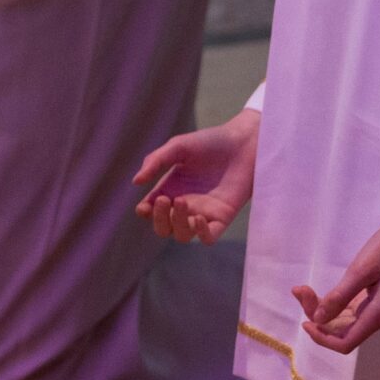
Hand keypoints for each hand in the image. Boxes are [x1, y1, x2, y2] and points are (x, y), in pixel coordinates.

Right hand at [134, 109, 259, 244]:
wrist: (243, 143)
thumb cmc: (211, 142)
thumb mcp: (179, 146)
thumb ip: (156, 160)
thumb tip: (135, 182)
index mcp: (172, 187)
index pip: (152, 209)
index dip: (145, 212)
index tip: (144, 206)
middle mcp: (185, 204)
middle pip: (164, 227)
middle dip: (159, 220)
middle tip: (164, 200)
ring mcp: (204, 212)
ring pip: (182, 235)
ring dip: (177, 224)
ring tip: (181, 201)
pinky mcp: (223, 217)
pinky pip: (208, 237)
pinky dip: (200, 233)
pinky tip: (199, 217)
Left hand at [293, 200, 379, 354]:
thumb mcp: (362, 269)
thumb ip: (340, 296)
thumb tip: (318, 320)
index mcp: (377, 315)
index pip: (345, 343)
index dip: (322, 338)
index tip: (303, 321)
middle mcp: (378, 318)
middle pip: (342, 331)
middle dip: (318, 317)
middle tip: (300, 290)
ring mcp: (378, 308)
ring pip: (344, 320)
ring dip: (323, 309)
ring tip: (303, 289)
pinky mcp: (377, 297)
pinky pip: (351, 309)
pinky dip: (334, 303)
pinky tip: (320, 291)